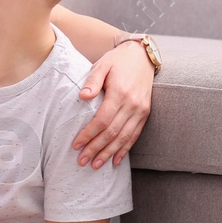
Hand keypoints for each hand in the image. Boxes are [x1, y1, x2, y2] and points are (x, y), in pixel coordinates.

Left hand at [71, 41, 153, 167]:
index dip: (89, 134)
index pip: (102, 120)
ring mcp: (141, 110)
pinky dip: (125, 149)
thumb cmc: (118, 61)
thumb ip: (92, 80)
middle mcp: (132, 104)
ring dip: (109, 153)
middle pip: (112, 132)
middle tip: (82, 161)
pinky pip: (135, 135)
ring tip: (96, 165)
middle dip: (96, 149)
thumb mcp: (103, 64)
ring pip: (124, 138)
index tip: (76, 145)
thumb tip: (82, 97)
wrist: (143, 57)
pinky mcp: (145, 114)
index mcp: (119, 92)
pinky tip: (115, 160)